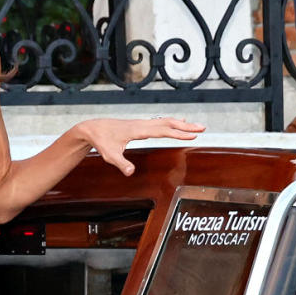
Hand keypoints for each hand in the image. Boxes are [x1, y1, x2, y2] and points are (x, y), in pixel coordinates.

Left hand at [75, 117, 203, 175]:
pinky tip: (176, 124)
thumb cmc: (102, 141)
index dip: (178, 133)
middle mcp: (142, 124)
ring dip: (180, 124)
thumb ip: (121, 164)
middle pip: (168, 123)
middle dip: (186, 126)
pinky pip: (159, 122)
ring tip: (195, 126)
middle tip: (202, 128)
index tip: (192, 135)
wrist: (93, 129)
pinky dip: (171, 123)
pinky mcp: (139, 125)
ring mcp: (141, 123)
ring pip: (165, 121)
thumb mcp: (110, 156)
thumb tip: (131, 173)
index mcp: (138, 130)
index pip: (162, 130)